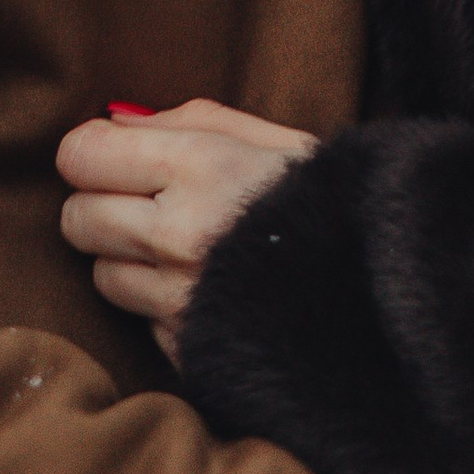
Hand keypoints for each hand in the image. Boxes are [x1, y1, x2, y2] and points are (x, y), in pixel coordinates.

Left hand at [56, 99, 316, 360]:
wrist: (394, 292)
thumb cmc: (332, 201)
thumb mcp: (271, 138)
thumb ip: (186, 122)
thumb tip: (113, 122)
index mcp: (203, 167)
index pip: (82, 155)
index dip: (92, 154)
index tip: (114, 157)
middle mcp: (183, 236)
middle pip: (78, 219)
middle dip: (101, 207)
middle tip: (145, 204)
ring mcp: (182, 301)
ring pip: (103, 276)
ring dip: (130, 262)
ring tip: (188, 249)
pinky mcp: (190, 351)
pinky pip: (141, 322)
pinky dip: (162, 306)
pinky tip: (212, 289)